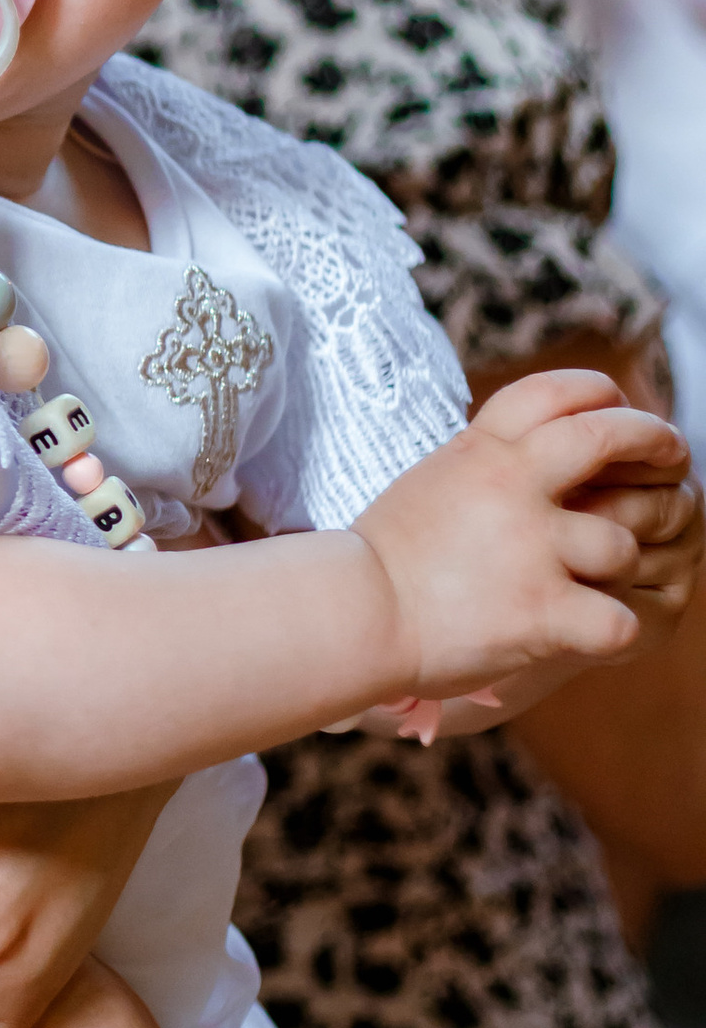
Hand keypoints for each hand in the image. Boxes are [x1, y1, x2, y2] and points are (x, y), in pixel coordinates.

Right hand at [354, 369, 694, 708]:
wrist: (354, 616)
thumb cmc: (387, 559)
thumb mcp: (434, 479)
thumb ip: (489, 460)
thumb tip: (539, 448)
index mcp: (482, 449)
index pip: (556, 392)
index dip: (600, 394)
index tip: (618, 408)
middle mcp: (512, 485)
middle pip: (610, 436)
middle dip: (656, 442)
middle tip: (675, 459)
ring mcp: (530, 547)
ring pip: (622, 543)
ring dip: (616, 566)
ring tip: (592, 583)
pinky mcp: (542, 610)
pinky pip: (618, 621)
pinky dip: (612, 632)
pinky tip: (591, 635)